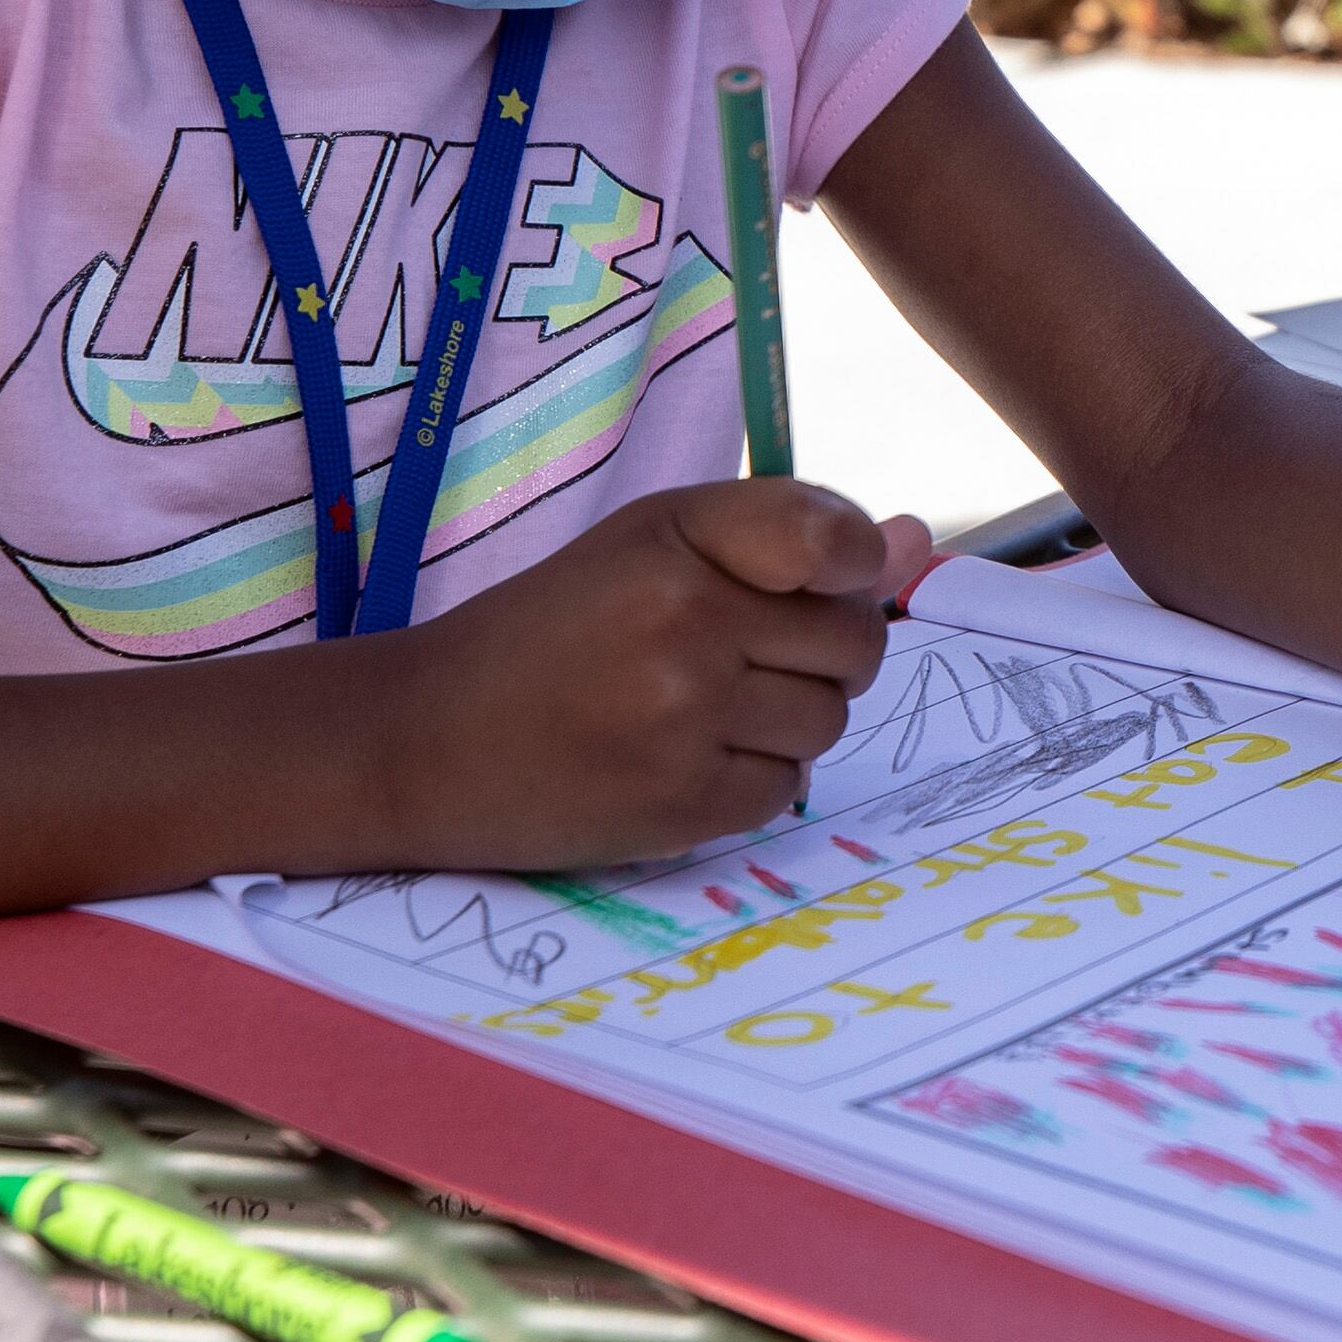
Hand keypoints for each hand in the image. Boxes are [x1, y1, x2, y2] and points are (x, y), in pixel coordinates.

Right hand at [377, 480, 928, 868]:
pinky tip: (683, 760)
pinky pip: (785, 792)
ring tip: (699, 710)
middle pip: (855, 643)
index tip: (822, 580)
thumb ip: (787, 537)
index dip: (853, 564)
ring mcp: (684, 718)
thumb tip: (919, 540)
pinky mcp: (679, 804)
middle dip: (823, 653)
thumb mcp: (654, 549)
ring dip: (787, 721)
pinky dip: (753, 781)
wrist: (422, 741)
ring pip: (827, 722)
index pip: (831, 539)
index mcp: (677, 537)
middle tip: (745, 657)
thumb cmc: (550, 632)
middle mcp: (686, 620)